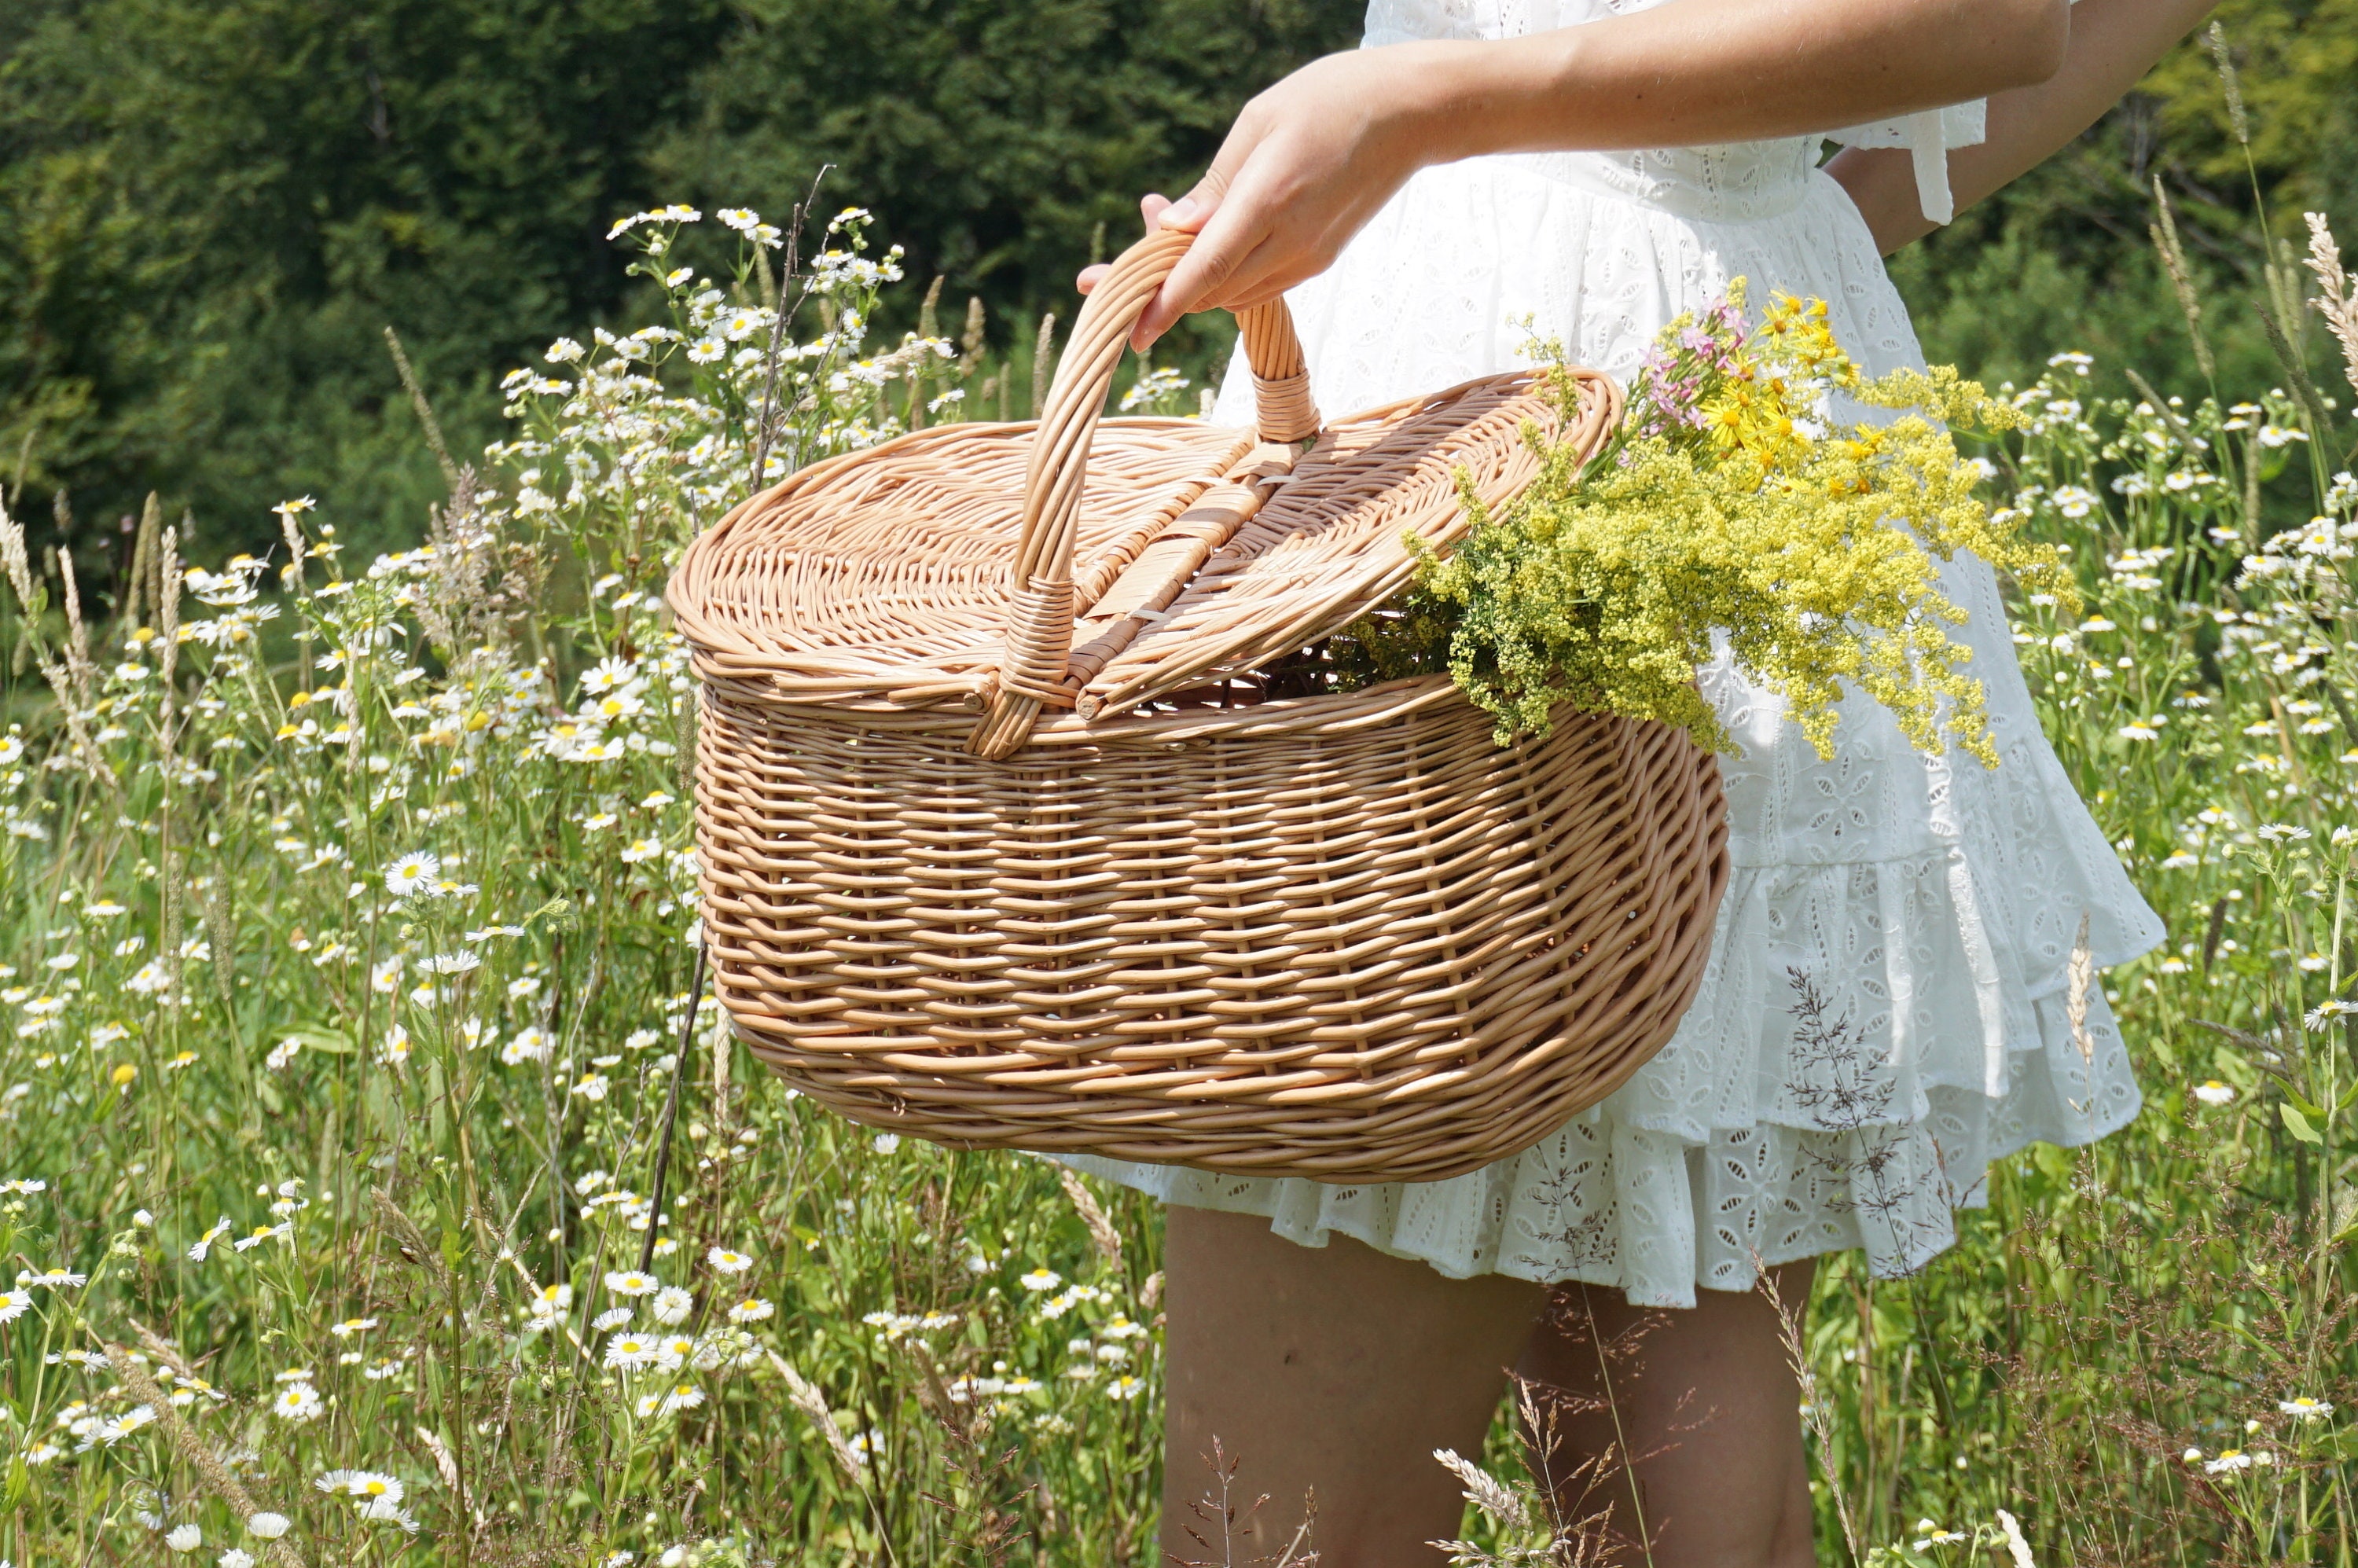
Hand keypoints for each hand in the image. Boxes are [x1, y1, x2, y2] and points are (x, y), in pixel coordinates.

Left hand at [1077, 46, 1446, 348]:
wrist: (1409, 114)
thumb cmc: (1329, 100)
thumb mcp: (1259, 122)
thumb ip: (1215, 183)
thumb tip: (1173, 229)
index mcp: (1269, 200)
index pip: (1206, 267)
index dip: (1164, 303)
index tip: (1131, 331)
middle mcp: (1290, 241)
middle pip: (1210, 290)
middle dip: (1155, 288)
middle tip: (1106, 269)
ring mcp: (1308, 257)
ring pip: (1230, 293)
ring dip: (1187, 279)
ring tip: (1159, 229)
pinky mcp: (1318, 260)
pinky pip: (1255, 284)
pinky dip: (1220, 275)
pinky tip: (1202, 239)